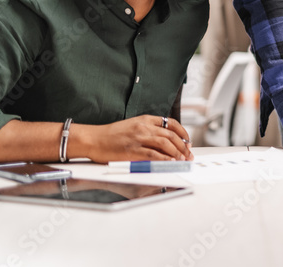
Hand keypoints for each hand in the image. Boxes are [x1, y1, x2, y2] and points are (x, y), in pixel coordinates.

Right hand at [78, 115, 192, 163]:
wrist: (93, 139)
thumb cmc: (111, 135)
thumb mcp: (132, 126)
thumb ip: (148, 130)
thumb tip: (164, 141)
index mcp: (145, 119)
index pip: (171, 123)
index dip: (183, 132)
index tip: (187, 140)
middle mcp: (144, 127)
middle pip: (171, 135)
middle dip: (183, 145)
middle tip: (188, 153)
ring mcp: (139, 138)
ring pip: (165, 144)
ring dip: (177, 153)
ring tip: (183, 160)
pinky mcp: (133, 150)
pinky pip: (153, 154)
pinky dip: (165, 159)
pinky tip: (171, 162)